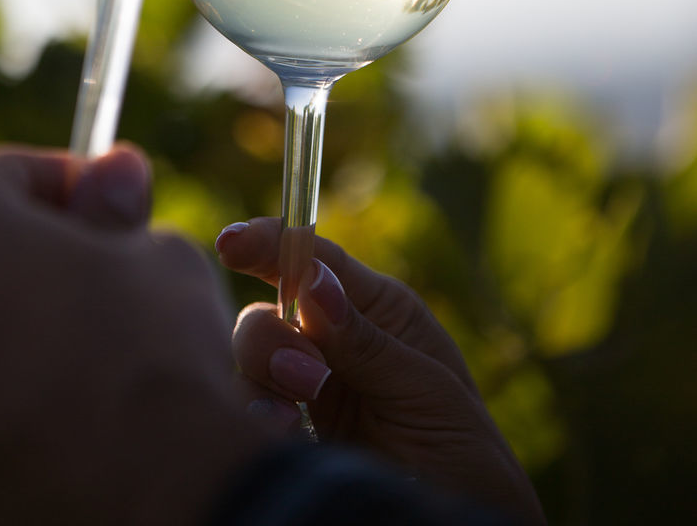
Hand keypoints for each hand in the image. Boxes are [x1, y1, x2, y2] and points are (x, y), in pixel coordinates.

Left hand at [0, 146, 270, 525]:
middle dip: (19, 257)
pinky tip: (53, 424)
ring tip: (79, 364)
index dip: (64, 184)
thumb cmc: (150, 356)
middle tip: (96, 282)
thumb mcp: (153, 253)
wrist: (149, 510)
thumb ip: (115, 209)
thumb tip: (115, 173)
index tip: (110, 208)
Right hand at [216, 217, 545, 525]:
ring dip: (263, 381)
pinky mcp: (290, 438)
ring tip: (295, 424)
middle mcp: (334, 342)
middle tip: (309, 379)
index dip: (271, 243)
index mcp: (377, 311)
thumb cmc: (465, 456)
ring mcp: (307, 391)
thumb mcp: (426, 391)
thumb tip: (311, 280)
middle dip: (270, 337)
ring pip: (249, 360)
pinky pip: (247, 411)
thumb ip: (366, 340)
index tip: (233, 242)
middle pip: (269, 312)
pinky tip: (282, 438)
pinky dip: (253, 419)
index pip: (316, 262)